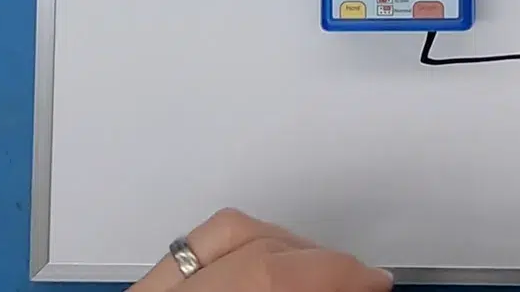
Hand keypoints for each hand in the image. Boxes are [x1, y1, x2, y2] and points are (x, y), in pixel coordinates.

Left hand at [129, 209, 393, 291]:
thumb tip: (355, 286)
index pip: (272, 276)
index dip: (339, 272)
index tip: (374, 281)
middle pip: (252, 247)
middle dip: (320, 257)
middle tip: (360, 278)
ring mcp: (149, 290)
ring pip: (220, 234)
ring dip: (284, 242)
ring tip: (322, 268)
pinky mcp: (145, 291)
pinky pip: (194, 246)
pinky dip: (240, 244)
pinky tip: (270, 261)